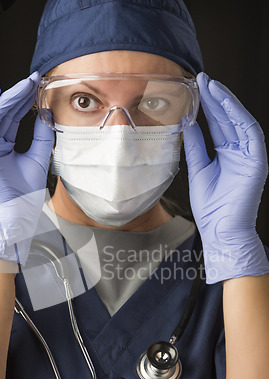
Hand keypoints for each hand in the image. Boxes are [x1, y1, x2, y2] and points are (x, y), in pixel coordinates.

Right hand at [0, 72, 53, 265]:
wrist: (16, 215)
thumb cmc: (26, 195)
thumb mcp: (40, 159)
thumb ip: (43, 137)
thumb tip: (47, 113)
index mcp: (6, 148)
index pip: (14, 118)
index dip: (25, 102)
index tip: (39, 88)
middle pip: (4, 114)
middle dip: (19, 96)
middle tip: (33, 80)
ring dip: (7, 98)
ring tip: (24, 85)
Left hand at [183, 72, 268, 283]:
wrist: (219, 231)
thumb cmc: (210, 208)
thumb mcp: (198, 170)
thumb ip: (195, 147)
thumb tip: (187, 125)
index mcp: (227, 155)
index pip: (219, 125)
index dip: (209, 107)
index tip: (197, 89)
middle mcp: (240, 153)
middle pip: (229, 120)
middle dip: (217, 99)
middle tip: (203, 79)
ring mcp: (250, 157)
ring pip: (241, 122)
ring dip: (228, 103)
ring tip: (213, 86)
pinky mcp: (257, 163)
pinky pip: (250, 134)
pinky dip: (239, 117)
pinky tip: (226, 104)